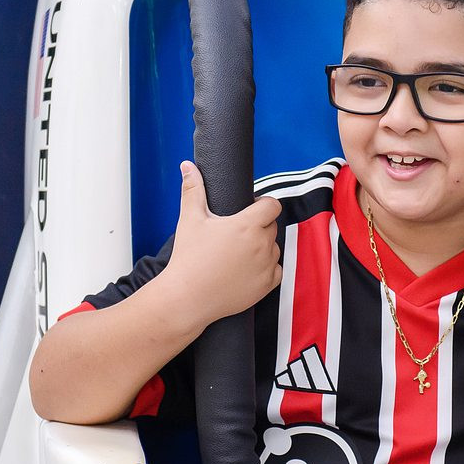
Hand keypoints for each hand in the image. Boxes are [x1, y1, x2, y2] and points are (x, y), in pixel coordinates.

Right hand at [160, 161, 281, 331]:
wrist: (187, 298)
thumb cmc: (188, 258)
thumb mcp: (190, 219)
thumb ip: (193, 189)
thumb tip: (188, 165)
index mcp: (247, 225)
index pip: (272, 205)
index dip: (262, 204)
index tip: (249, 209)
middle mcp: (262, 244)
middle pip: (271, 226)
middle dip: (258, 226)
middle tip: (235, 234)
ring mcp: (267, 266)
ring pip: (273, 248)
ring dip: (262, 247)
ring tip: (237, 253)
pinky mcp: (267, 285)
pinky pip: (276, 270)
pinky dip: (266, 268)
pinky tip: (246, 269)